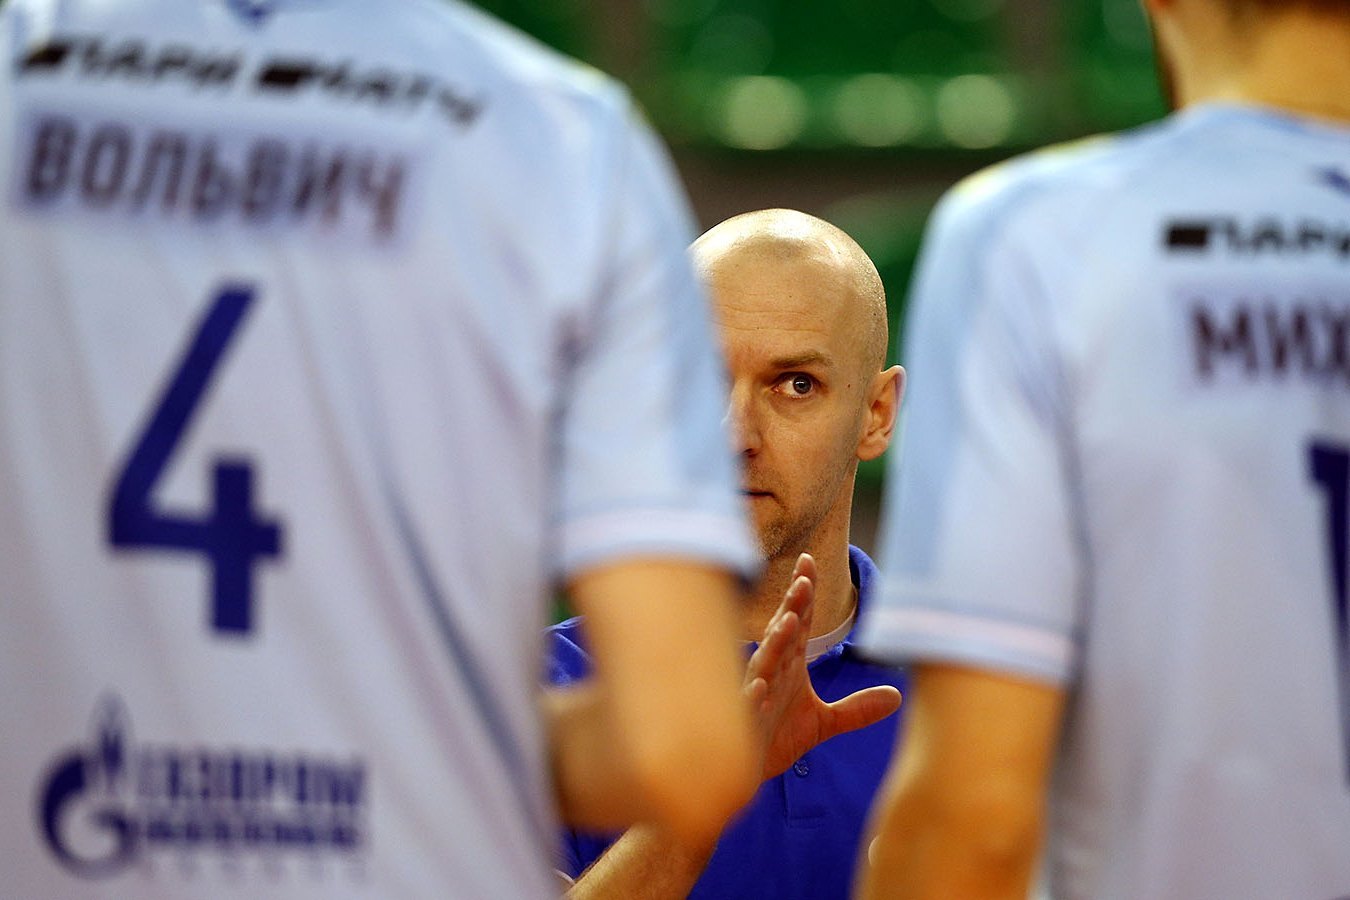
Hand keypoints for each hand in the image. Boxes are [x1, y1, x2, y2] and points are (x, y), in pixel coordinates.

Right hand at [743, 553, 901, 779]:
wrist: (748, 773)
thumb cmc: (778, 737)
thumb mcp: (825, 722)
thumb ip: (858, 708)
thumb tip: (897, 696)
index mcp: (789, 665)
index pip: (798, 622)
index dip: (804, 594)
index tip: (809, 562)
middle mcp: (772, 672)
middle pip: (783, 633)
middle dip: (792, 606)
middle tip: (804, 579)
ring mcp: (757, 694)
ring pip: (765, 663)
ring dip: (775, 642)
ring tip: (787, 622)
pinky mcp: (747, 722)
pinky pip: (748, 706)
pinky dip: (753, 695)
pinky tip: (761, 686)